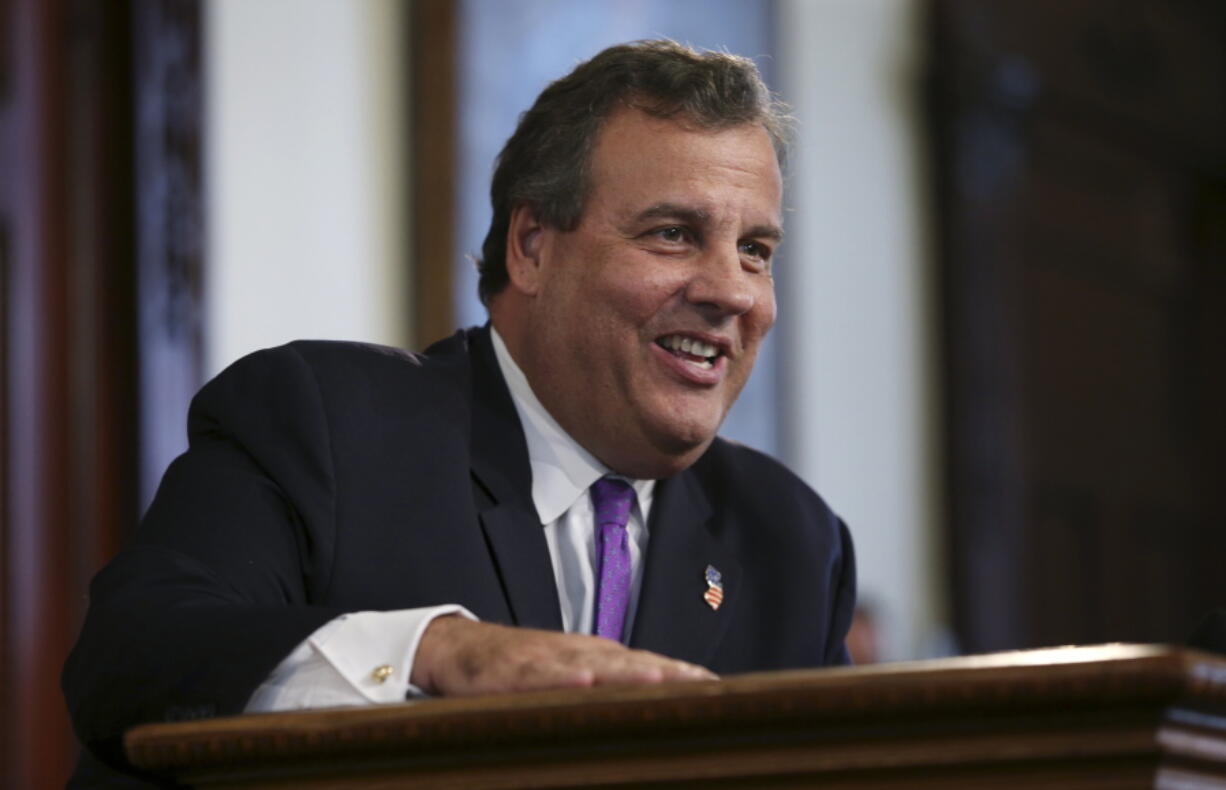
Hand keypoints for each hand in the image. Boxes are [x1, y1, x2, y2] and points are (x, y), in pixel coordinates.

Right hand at [411, 615, 716, 695]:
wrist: (460, 649)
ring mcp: (548, 659)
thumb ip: (608, 691)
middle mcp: (580, 653)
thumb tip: (650, 714)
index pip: (649, 665)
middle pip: (631, 662)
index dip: (683, 676)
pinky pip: (540, 675)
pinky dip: (562, 677)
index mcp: (598, 658)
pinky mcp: (513, 671)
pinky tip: (582, 683)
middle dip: (668, 673)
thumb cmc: (522, 670)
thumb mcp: (571, 678)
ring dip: (627, 672)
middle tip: (705, 687)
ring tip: (659, 678)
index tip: (720, 689)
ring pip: (593, 664)